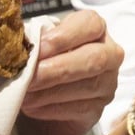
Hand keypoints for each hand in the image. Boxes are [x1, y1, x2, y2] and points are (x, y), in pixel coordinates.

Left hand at [19, 10, 123, 134]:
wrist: (46, 92)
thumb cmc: (45, 58)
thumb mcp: (42, 41)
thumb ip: (37, 39)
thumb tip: (25, 44)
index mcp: (95, 29)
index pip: (91, 24)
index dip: (64, 35)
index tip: (39, 46)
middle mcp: (109, 54)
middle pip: (94, 58)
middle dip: (57, 68)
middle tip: (29, 74)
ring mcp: (107, 84)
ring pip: (86, 87)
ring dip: (49, 91)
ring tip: (24, 92)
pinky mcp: (97, 109)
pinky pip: (78, 109)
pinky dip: (50, 108)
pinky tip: (32, 106)